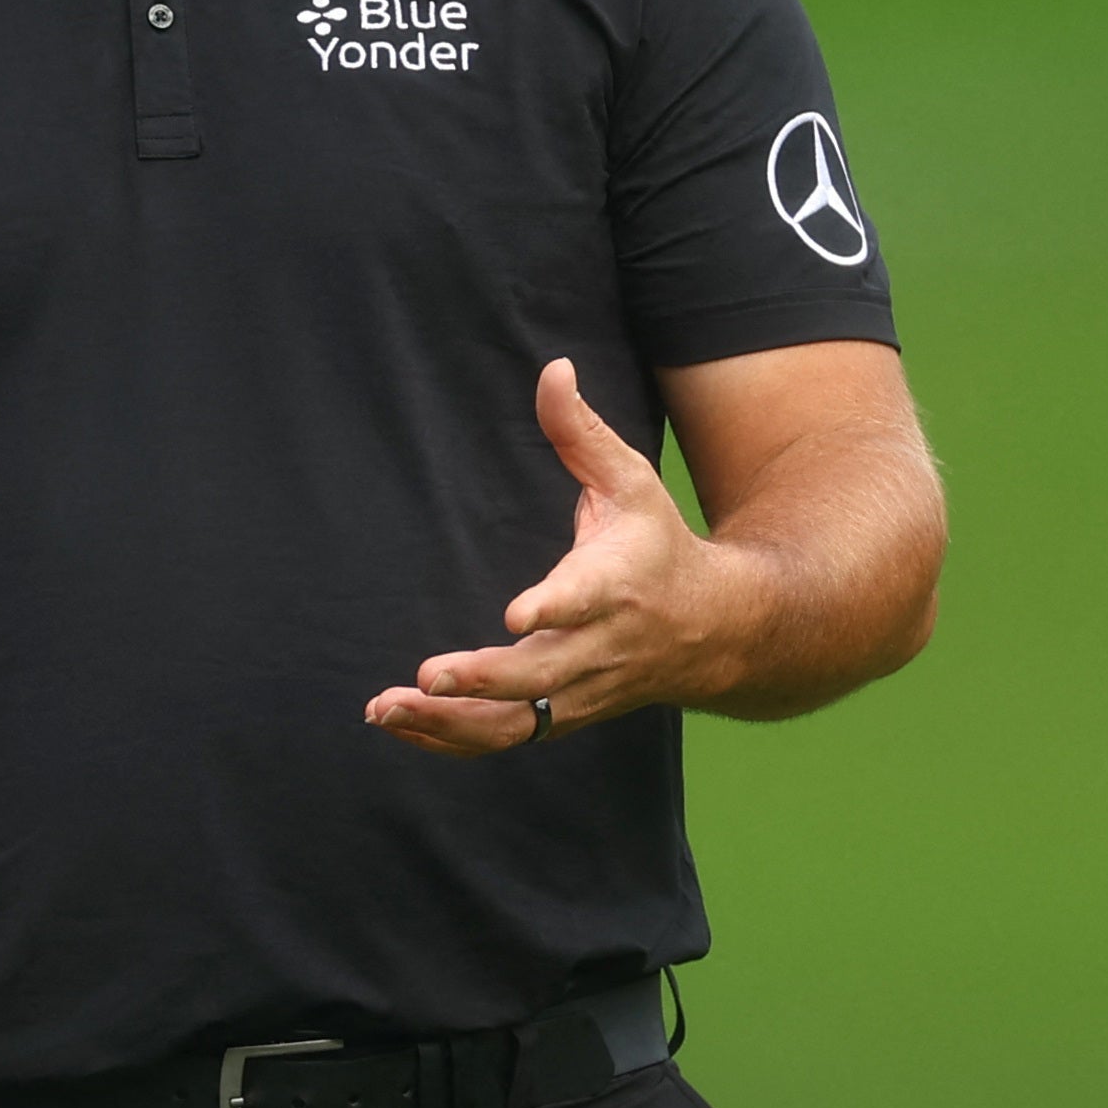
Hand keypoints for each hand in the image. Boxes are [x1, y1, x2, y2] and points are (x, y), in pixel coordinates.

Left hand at [367, 359, 752, 755]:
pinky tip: (401, 725)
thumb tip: (551, 367)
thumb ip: (580, 433)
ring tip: (384, 709)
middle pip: (541, 675)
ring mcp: (583, 690)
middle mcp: (600, 646)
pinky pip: (509, 738)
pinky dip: (453, 739)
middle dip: (483, 679)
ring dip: (450, 723)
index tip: (514, 616)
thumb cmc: (660, 546)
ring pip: (518, 722)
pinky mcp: (567, 716)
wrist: (722, 630)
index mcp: (615, 584)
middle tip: (424, 676)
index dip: (552, 609)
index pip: (585, 600)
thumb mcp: (632, 482)